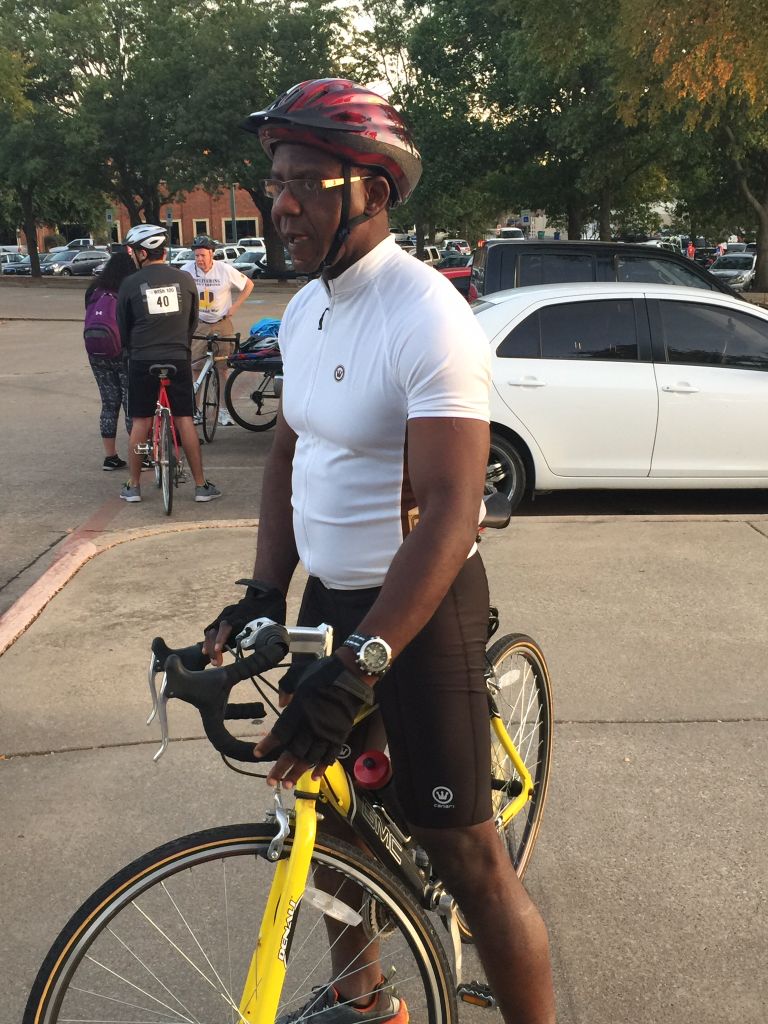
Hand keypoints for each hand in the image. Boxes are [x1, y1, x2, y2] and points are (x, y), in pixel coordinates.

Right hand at [203, 579, 285, 665]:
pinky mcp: (223, 616)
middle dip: (214, 646)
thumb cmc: (270, 613)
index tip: (218, 649)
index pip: (227, 624)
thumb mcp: (270, 624)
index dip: (221, 637)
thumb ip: (263, 637)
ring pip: (212, 629)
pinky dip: (209, 640)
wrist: (267, 595)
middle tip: (217, 663)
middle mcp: (231, 612)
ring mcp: (226, 613)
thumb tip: (260, 655)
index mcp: (243, 613)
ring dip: (210, 645)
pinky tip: (208, 652)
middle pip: (216, 629)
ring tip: (214, 661)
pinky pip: (212, 628)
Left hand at [254, 655, 373, 786]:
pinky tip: (314, 777)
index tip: (257, 753)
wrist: (351, 675)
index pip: (279, 732)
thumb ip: (285, 688)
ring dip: (298, 772)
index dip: (267, 744)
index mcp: (298, 710)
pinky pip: (329, 756)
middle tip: (270, 782)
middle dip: (280, 768)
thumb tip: (281, 703)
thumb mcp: (297, 674)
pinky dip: (322, 768)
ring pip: (310, 758)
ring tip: (288, 784)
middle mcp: (310, 725)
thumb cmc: (322, 673)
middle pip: (293, 751)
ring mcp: (326, 732)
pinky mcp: (339, 735)